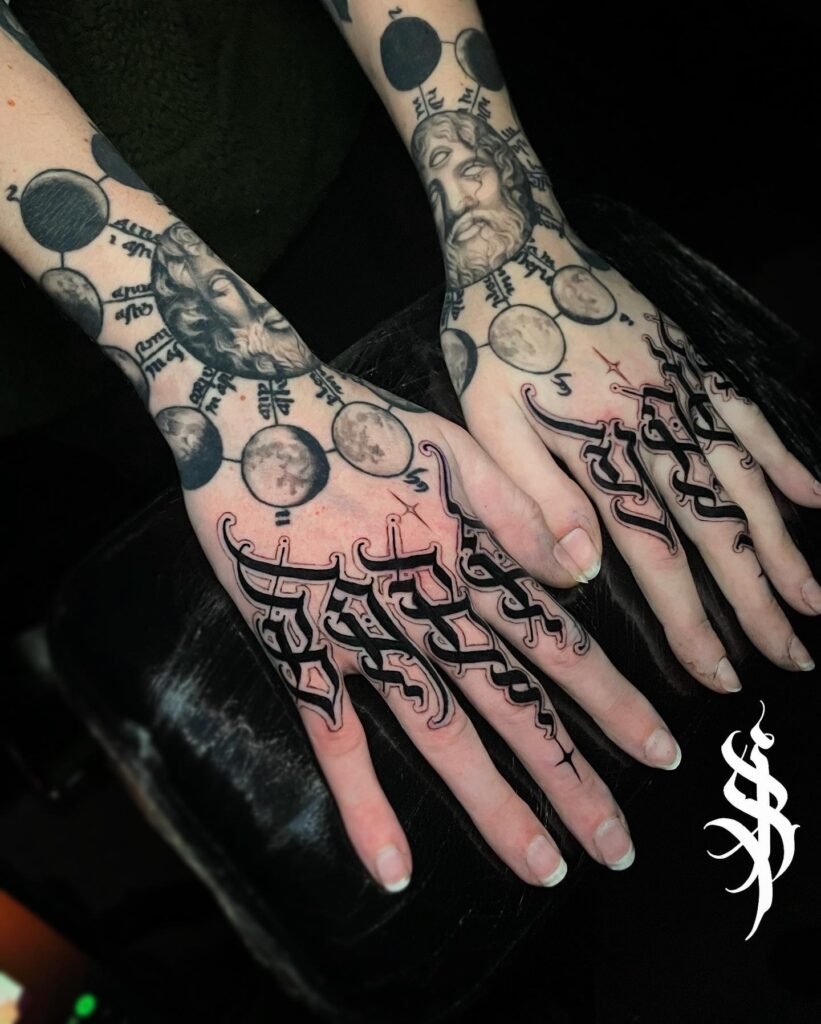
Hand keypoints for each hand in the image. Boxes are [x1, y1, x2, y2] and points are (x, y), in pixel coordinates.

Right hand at [167, 342, 682, 892]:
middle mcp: (425, 605)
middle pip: (510, 702)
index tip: (660, 752)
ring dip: (493, 804)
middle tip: (615, 847)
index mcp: (467, 555)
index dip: (612, 700)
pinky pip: (333, 737)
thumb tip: (585, 570)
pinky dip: (362, 803)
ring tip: (542, 868)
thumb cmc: (355, 421)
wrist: (249, 411)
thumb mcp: (453, 442)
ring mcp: (359, 632)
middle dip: (569, 776)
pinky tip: (393, 866)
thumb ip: (519, 506)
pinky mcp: (296, 648)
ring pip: (438, 731)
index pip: (554, 642)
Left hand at [428, 125, 819, 685]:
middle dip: (756, 603)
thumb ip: (535, 496)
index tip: (721, 675)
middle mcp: (656, 431)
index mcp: (603, 454)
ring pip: (747, 485)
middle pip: (719, 532)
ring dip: (785, 548)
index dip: (693, 622)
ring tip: (815, 603)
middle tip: (792, 660)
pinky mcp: (692, 363)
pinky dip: (787, 459)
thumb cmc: (492, 341)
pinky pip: (751, 417)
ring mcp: (683, 395)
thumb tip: (584, 572)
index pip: (659, 558)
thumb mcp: (489, 423)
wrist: (518, 248)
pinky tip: (817, 498)